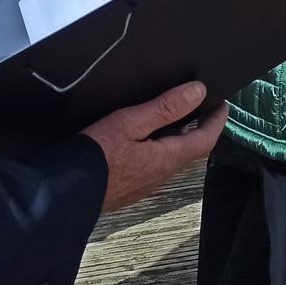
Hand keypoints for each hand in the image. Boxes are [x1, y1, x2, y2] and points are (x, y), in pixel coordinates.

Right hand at [82, 80, 227, 214]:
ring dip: (181, 139)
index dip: (218, 121)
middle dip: (202, 129)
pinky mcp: (129, 188)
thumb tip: (199, 91)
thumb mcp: (130, 122)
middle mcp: (160, 176)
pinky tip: (149, 139)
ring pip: (173, 159)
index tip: (223, 103)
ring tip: (178, 117)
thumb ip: (165, 108)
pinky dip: (163, 149)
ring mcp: (144, 185)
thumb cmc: (96, 154)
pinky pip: (155, 166)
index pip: (205, 140)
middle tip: (203, 106)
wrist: (62, 193)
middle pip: (191, 151)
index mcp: (166, 159)